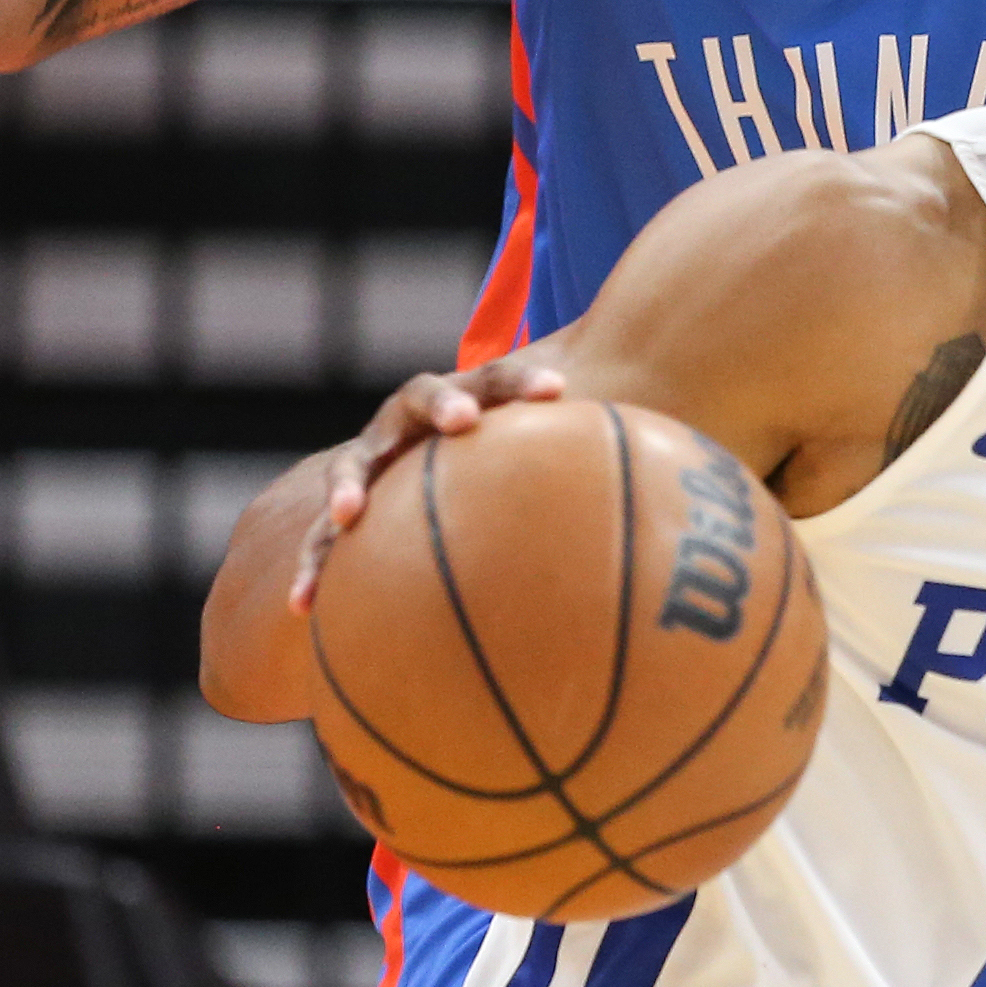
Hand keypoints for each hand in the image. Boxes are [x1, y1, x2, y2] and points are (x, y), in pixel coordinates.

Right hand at [281, 357, 571, 618]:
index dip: (527, 379)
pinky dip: (315, 570)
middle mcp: (416, 423)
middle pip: (422, 397)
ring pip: (355, 463)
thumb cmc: (501, 481)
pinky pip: (324, 542)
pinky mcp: (347, 509)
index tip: (560, 392)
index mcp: (470, 404)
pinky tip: (307, 610)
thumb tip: (678, 508)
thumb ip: (595, 483)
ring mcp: (372, 460)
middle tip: (460, 423)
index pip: (500, 376)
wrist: (413, 474)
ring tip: (348, 515)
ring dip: (351, 485)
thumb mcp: (543, 479)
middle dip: (442, 406)